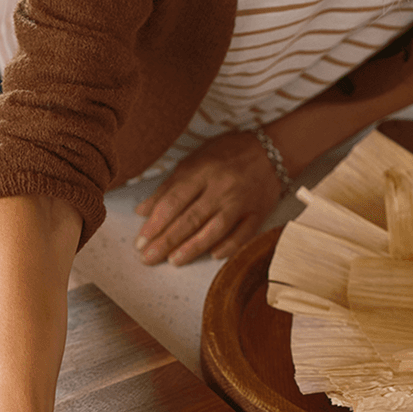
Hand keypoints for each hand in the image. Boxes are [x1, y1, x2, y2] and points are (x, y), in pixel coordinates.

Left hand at [134, 131, 284, 265]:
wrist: (272, 150)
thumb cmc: (226, 155)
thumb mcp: (193, 161)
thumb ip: (168, 187)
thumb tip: (142, 211)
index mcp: (202, 171)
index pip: (173, 201)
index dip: (155, 223)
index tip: (141, 241)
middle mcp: (221, 187)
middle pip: (190, 219)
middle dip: (166, 241)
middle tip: (148, 258)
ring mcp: (241, 202)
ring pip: (214, 230)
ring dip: (192, 248)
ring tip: (173, 261)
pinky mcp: (258, 213)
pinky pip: (243, 234)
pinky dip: (228, 246)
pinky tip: (212, 256)